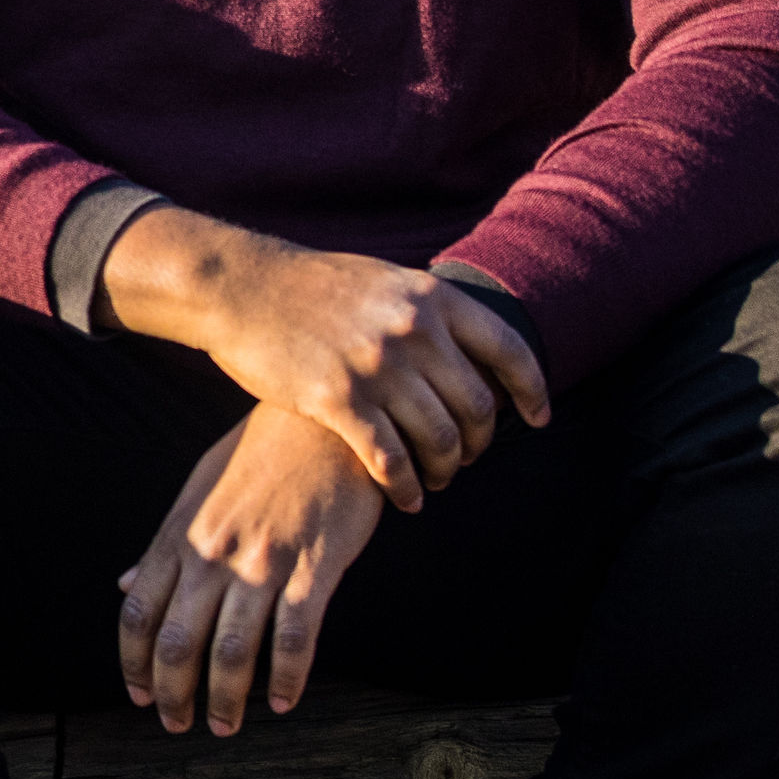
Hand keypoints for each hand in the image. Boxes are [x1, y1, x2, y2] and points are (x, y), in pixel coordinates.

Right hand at [99, 207, 546, 509]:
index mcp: (430, 298)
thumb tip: (468, 336)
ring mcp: (376, 367)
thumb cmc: (309, 285)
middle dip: (479, 444)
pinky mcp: (338, 400)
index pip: (508, 352)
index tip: (537, 419)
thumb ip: (425, 306)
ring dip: (444, 471)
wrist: (241, 286)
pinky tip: (405, 499)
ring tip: (433, 481)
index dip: (532, 392)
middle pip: (477, 407)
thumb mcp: (381, 279)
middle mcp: (412, 331)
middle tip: (466, 459)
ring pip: (440, 440)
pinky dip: (406, 487)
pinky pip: (390, 460)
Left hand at [118, 407, 382, 734]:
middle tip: (178, 726)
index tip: (139, 695)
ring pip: (233, 650)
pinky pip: (295, 637)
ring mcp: (264, 563)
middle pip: (179, 642)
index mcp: (181, 535)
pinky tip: (282, 702)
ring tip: (225, 726)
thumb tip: (126, 586)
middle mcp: (214, 553)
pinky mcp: (313, 568)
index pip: (138, 611)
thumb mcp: (198, 490)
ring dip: (225, 699)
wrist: (323, 424)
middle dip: (173, 694)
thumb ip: (165, 545)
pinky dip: (286, 678)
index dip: (134, 662)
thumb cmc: (260, 456)